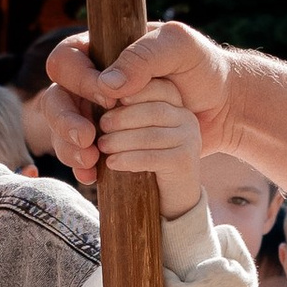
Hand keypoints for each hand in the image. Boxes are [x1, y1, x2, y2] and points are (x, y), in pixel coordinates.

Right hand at [43, 22, 237, 182]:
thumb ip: (144, 56)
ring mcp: (96, 113)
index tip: (108, 99)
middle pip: (55, 97)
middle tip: (87, 139)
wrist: (224, 107)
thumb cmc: (202, 69)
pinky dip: (81, 165)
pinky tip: (92, 175)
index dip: (79, 80)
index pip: (67, 60)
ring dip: (68, 147)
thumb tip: (107, 85)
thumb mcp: (180, 48)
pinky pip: (79, 153)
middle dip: (64, 121)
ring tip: (90, 161)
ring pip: (62, 129)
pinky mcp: (107, 141)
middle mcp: (92, 81)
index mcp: (102, 50)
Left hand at [95, 78, 204, 213]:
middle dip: (122, 117)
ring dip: (121, 140)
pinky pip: (153, 156)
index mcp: (174, 103)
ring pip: (151, 135)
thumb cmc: (144, 160)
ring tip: (102, 146)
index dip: (132, 91)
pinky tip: (112, 163)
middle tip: (101, 127)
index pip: (156, 87)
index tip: (107, 99)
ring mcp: (189, 139)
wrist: (168, 198)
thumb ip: (122, 113)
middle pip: (153, 110)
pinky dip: (129, 159)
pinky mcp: (185, 162)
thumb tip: (97, 93)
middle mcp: (186, 117)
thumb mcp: (132, 131)